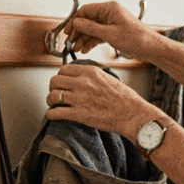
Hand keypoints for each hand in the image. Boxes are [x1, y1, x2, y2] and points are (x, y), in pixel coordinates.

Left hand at [46, 62, 163, 137]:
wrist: (133, 115)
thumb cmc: (125, 99)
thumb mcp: (108, 78)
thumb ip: (92, 76)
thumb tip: (81, 77)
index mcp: (90, 72)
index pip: (63, 69)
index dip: (60, 76)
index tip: (61, 81)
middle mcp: (82, 83)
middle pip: (54, 81)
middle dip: (53, 87)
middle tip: (55, 92)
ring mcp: (79, 98)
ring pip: (52, 96)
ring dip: (50, 100)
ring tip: (53, 104)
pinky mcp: (78, 114)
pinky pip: (56, 112)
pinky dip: (51, 114)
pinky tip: (53, 114)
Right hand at [63, 1, 157, 59]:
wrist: (152, 48)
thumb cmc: (138, 39)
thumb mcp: (110, 34)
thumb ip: (91, 28)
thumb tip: (76, 23)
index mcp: (109, 8)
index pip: (85, 11)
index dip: (74, 21)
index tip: (67, 31)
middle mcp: (109, 14)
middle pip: (87, 20)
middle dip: (78, 32)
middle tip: (70, 42)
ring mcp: (111, 23)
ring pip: (91, 29)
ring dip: (83, 38)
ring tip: (77, 48)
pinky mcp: (113, 31)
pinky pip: (97, 35)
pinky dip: (91, 41)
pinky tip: (85, 48)